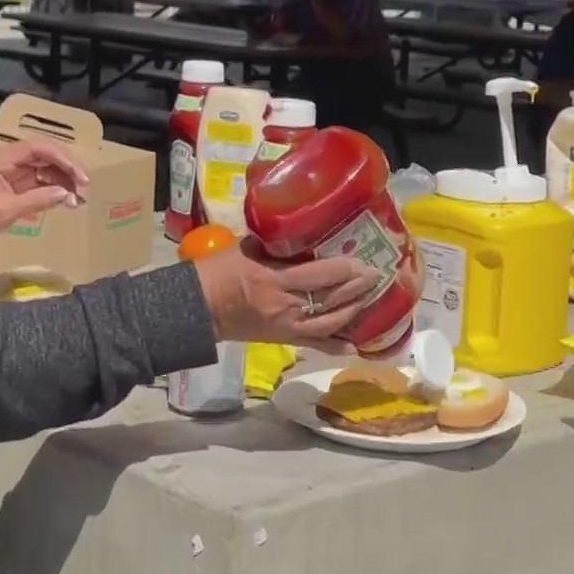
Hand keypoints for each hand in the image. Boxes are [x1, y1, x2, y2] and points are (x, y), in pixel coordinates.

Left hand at [0, 141, 90, 242]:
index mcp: (5, 159)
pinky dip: (59, 191)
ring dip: (67, 181)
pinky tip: (70, 201)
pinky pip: (46, 183)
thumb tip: (66, 194)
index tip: (79, 175)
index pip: (40, 148)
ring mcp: (19, 173)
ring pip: (50, 169)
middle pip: (49, 156)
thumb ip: (36, 199)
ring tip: (80, 199)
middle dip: (69, 170)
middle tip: (84, 188)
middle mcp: (14, 161)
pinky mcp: (22, 187)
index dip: (63, 158)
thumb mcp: (5, 209)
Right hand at [194, 239, 382, 346]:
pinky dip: (335, 346)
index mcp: (272, 279)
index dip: (345, 270)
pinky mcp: (282, 339)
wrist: (196, 310)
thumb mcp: (243, 248)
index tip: (364, 261)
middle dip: (357, 289)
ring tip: (370, 300)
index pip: (318, 276)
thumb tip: (296, 228)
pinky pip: (314, 345)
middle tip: (377, 277)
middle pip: (329, 299)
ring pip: (328, 323)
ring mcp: (285, 326)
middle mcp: (284, 305)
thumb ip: (271, 242)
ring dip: (352, 312)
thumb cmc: (215, 273)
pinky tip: (355, 345)